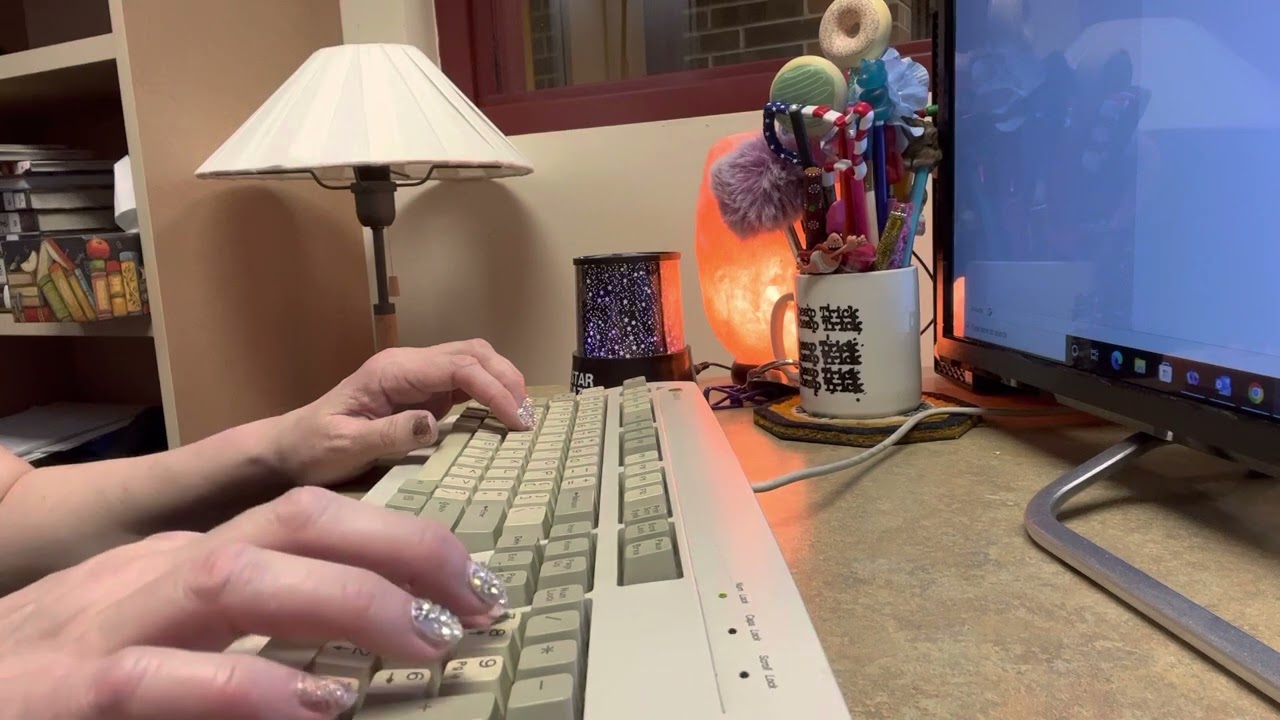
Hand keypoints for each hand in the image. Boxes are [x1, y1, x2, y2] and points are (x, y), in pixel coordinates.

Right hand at [0, 487, 508, 718]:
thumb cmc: (63, 683)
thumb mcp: (163, 651)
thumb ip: (244, 645)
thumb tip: (347, 669)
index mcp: (186, 567)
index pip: (309, 520)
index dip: (402, 542)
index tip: (474, 584)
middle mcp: (156, 578)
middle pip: (292, 522)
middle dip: (399, 547)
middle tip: (479, 601)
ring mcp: (107, 628)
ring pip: (234, 574)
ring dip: (342, 600)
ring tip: (424, 641)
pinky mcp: (66, 693)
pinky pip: (157, 678)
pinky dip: (241, 686)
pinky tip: (314, 705)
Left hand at [275, 340, 530, 485]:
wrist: (289, 449)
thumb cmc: (312, 448)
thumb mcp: (343, 445)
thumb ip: (388, 433)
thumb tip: (434, 422)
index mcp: (393, 370)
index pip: (458, 366)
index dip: (494, 389)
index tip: (517, 421)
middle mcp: (409, 365)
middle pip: (472, 353)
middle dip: (507, 379)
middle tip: (529, 418)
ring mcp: (417, 378)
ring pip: (473, 362)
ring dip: (502, 382)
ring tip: (522, 417)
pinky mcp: (422, 395)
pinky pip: (465, 384)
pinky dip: (490, 395)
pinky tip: (502, 418)